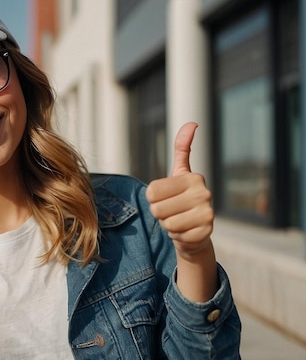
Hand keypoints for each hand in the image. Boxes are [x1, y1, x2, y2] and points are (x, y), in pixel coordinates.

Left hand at [146, 122, 213, 257]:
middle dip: (160, 213)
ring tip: (179, 220)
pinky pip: (176, 236)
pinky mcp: (206, 232)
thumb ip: (182, 148)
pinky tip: (186, 231)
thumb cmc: (181, 199)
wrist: (195, 230)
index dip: (152, 199)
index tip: (166, 197)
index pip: (152, 192)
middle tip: (172, 211)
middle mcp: (204, 193)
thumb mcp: (179, 172)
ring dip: (168, 225)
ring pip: (166, 223)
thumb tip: (192, 123)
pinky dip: (177, 236)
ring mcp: (208, 213)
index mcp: (193, 177)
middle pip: (157, 209)